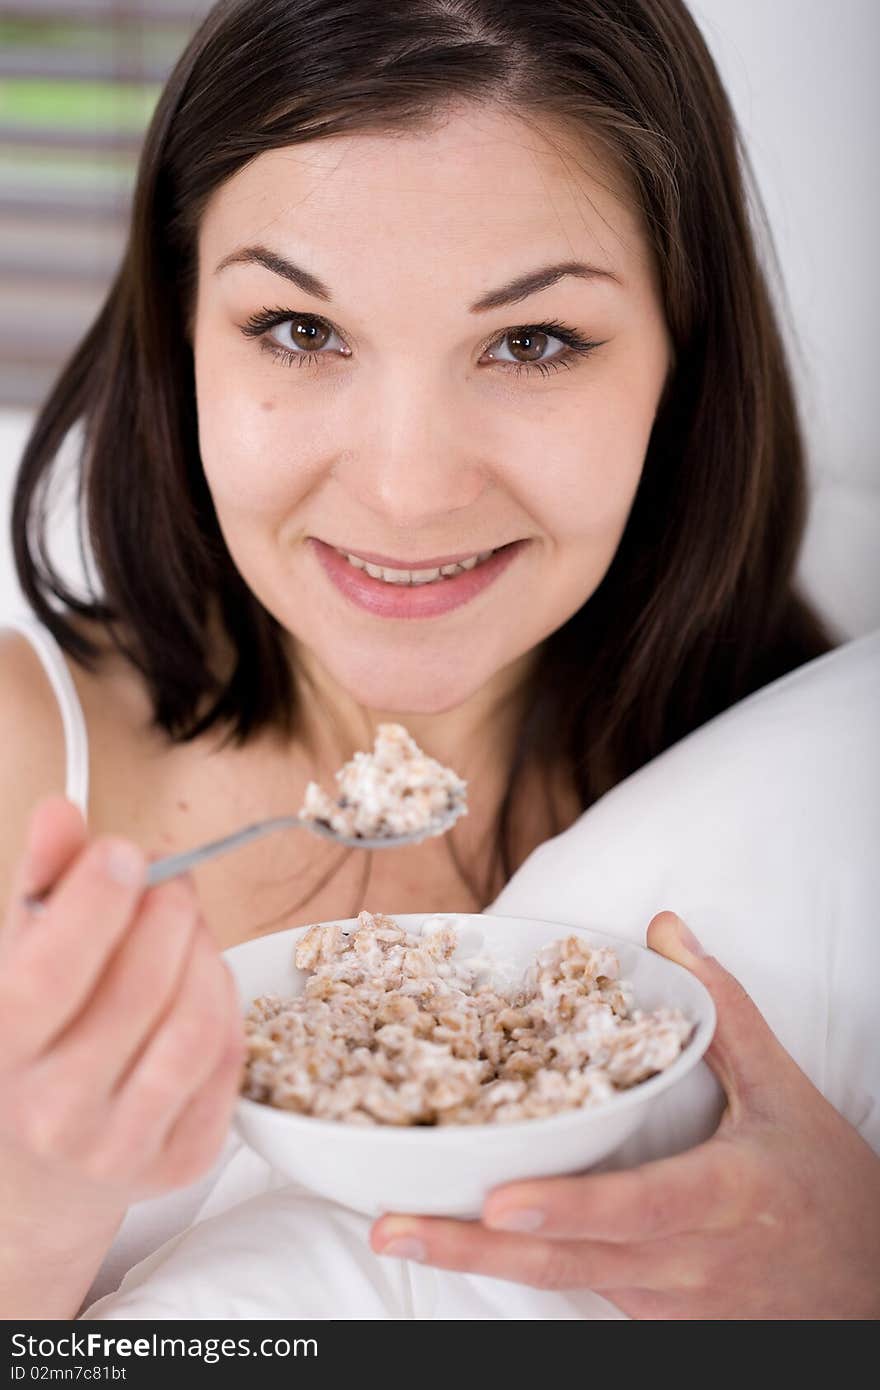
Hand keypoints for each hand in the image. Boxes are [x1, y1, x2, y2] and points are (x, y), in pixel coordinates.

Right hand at [0, 795, 245, 1209]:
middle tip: (171, 878)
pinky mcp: (181, 1160)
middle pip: (138, 991)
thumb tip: (59, 810)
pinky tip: (202, 980)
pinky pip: (226, 1058)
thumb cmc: (41, 1034)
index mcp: (4, 1050)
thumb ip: (43, 879)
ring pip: (192, 1024)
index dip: (94, 904)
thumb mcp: (24, 953)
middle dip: (168, 912)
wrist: (50, 1161)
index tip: (126, 852)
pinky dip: (224, 1001)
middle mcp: (56, 1110)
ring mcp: (120, 1146)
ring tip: (189, 926)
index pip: (47, 976)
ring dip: (204, 953)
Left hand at [369, 911, 879, 1318]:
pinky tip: (464, 1244)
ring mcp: (668, 1302)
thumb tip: (667, 930)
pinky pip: (583, 1290)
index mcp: (722, 1196)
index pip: (637, 1207)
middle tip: (392, 1227)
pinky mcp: (657, 1320)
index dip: (568, 1208)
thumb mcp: (785, 1093)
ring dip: (484, 1264)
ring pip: (565, 1283)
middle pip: (572, 1261)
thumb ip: (723, 1011)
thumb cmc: (827, 1189)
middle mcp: (686, 1260)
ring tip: (401, 1231)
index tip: (497, 1201)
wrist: (870, 1291)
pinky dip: (526, 1266)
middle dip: (475, 1249)